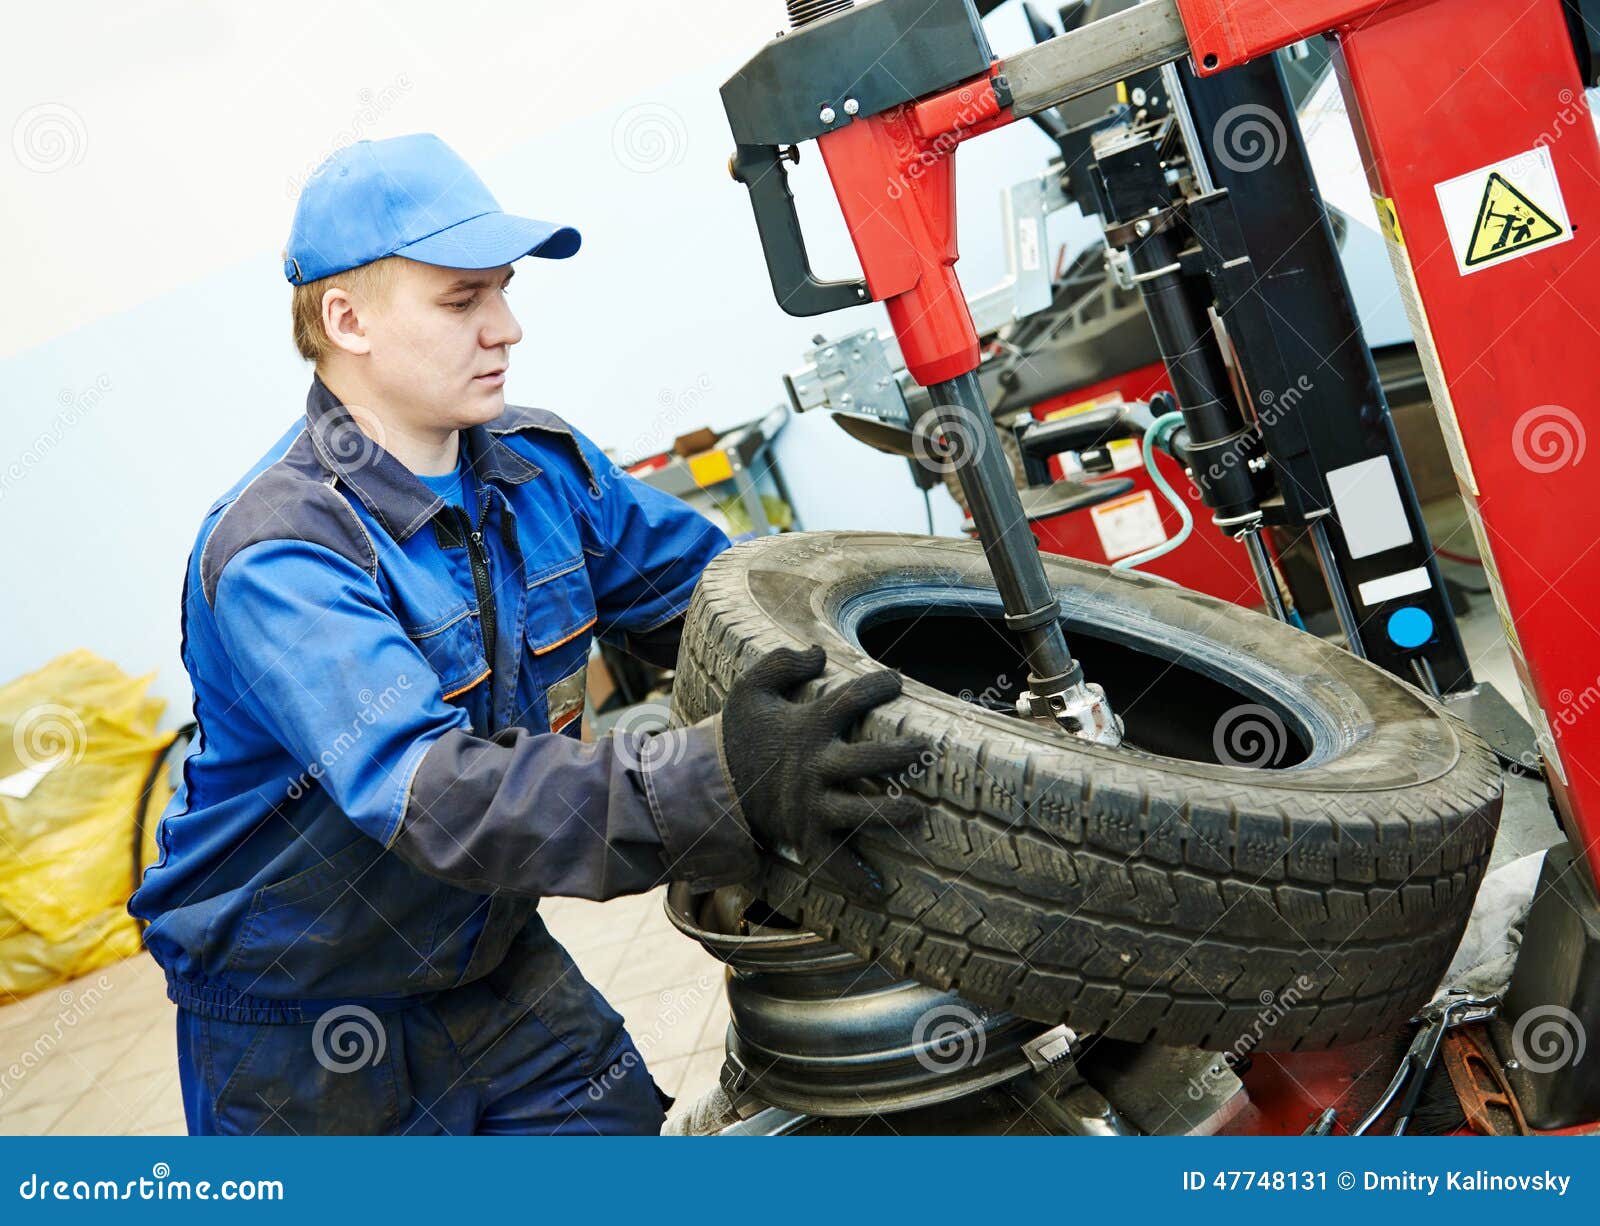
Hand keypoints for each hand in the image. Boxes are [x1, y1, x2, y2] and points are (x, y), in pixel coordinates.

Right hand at [719, 644, 927, 893]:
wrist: (709, 785)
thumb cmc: (740, 734)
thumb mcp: (749, 689)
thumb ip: (781, 663)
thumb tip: (818, 653)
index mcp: (806, 727)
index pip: (849, 701)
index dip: (876, 687)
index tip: (895, 680)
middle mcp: (813, 767)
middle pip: (863, 761)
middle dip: (897, 754)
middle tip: (923, 748)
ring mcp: (811, 805)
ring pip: (857, 812)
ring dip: (888, 813)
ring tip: (917, 812)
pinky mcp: (805, 834)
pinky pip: (832, 860)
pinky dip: (855, 878)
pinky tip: (881, 891)